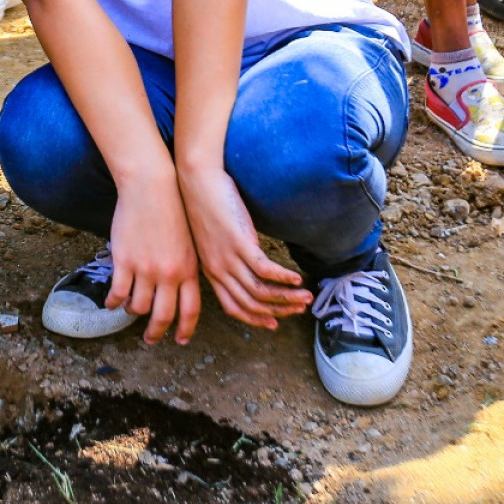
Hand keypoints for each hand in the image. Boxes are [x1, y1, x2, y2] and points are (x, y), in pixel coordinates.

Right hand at [106, 179, 201, 344]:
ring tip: (129, 310)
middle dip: (156, 333)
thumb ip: (186, 269)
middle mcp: (169, 274)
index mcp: (189, 270)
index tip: (181, 340)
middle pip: (163, 316)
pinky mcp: (124, 261)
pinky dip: (113, 302)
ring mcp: (146, 269)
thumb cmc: (172, 210)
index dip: (185, 330)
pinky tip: (111, 302)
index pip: (190, 311)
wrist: (151, 187)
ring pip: (138, 307)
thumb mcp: (189, 243)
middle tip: (151, 340)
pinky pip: (117, 293)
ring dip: (132, 312)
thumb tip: (181, 291)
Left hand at [176, 168, 311, 328]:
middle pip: (251, 304)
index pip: (234, 307)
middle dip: (278, 311)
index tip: (274, 323)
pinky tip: (297, 278)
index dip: (256, 318)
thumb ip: (226, 256)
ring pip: (260, 292)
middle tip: (299, 310)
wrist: (197, 180)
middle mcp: (219, 270)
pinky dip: (283, 278)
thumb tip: (248, 263)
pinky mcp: (240, 243)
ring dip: (286, 298)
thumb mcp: (212, 239)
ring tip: (306, 297)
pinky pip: (265, 270)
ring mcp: (229, 258)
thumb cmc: (206, 204)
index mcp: (211, 271)